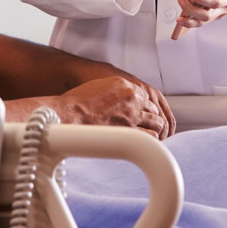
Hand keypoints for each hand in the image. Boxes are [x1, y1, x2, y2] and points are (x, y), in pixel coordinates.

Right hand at [52, 74, 174, 139]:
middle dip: (151, 117)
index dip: (144, 107)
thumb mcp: (99, 87)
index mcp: (124, 85)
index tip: (141, 114)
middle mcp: (132, 97)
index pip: (145, 96)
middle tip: (147, 125)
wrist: (69, 115)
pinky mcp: (130, 130)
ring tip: (150, 135)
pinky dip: (151, 140)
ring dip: (154, 129)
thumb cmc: (77, 103)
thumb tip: (120, 102)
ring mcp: (133, 114)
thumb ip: (115, 92)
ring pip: (156, 122)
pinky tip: (145, 143)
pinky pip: (151, 136)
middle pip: (153, 108)